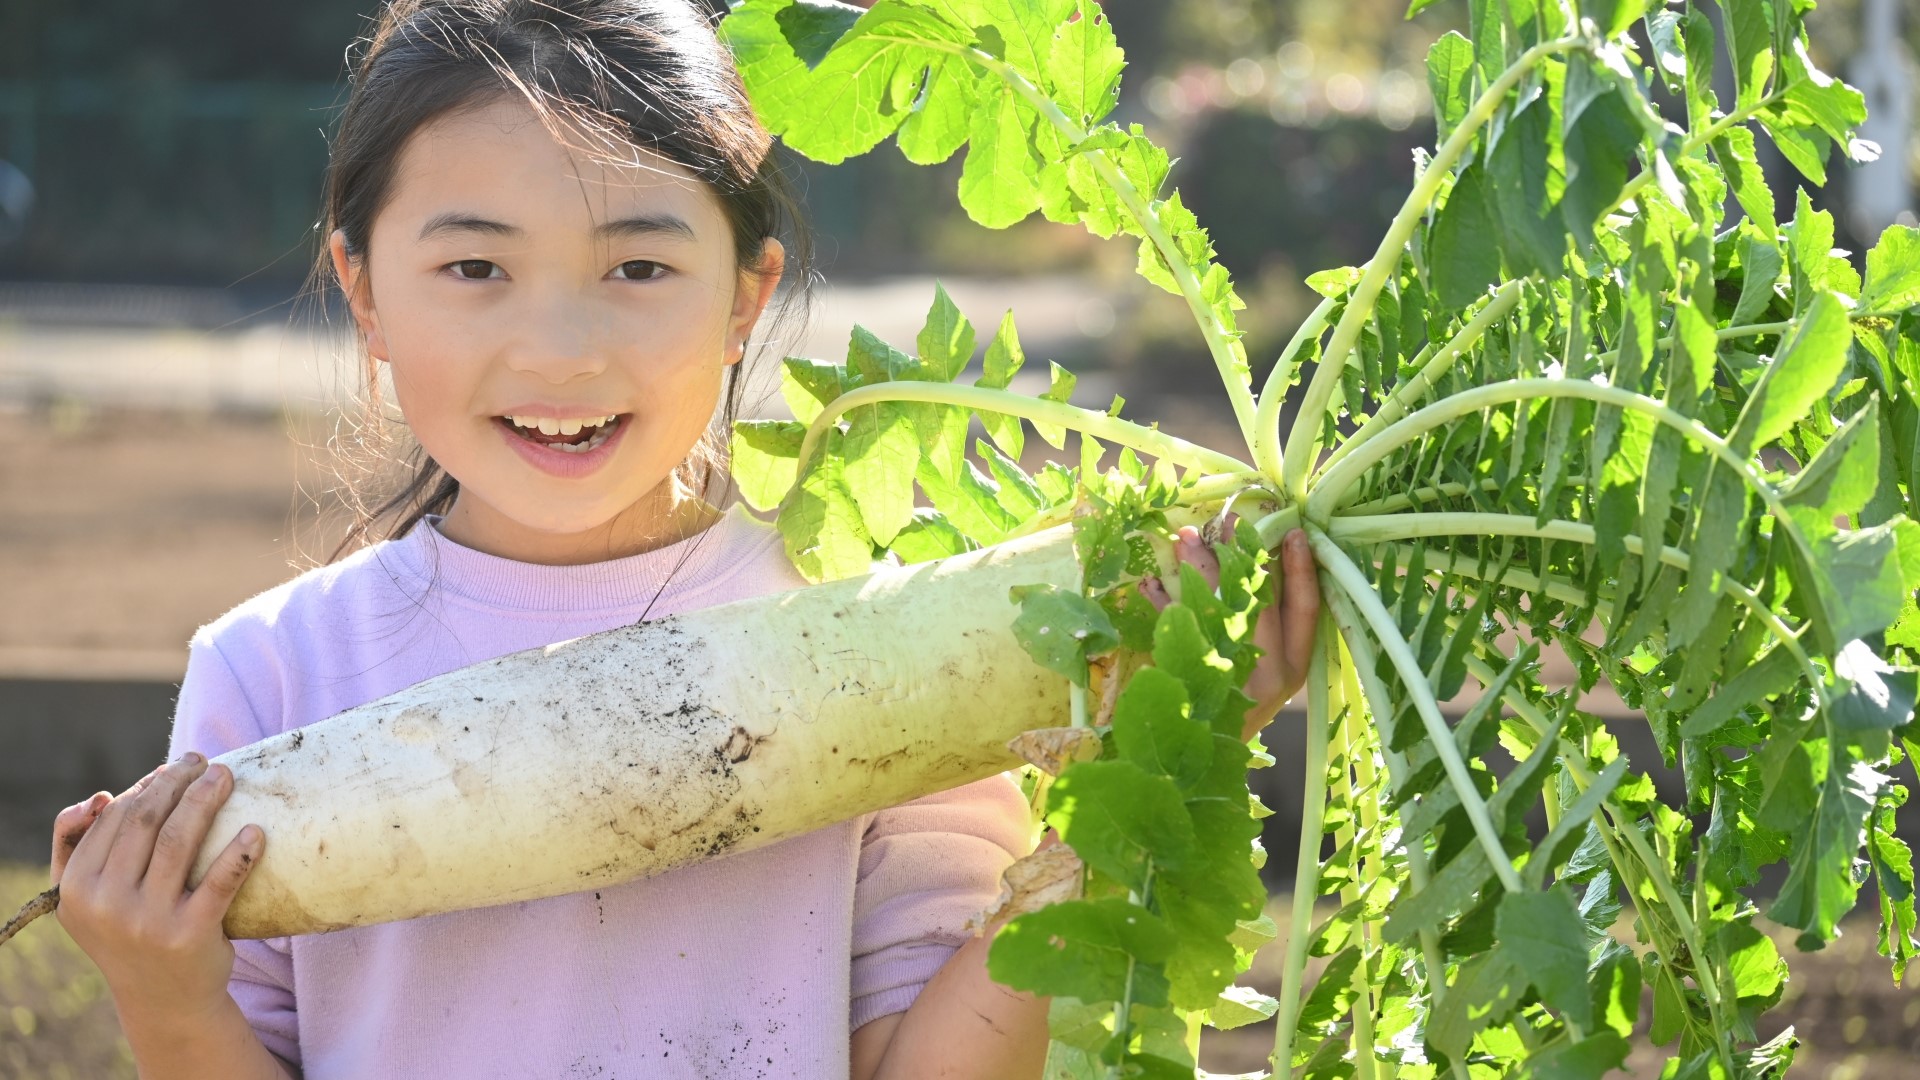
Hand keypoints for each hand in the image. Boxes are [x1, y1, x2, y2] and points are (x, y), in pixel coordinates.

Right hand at [50, 753, 265, 1019]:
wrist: (163, 1000)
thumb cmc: (128, 932)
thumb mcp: (86, 899)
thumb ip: (76, 846)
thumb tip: (101, 797)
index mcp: (77, 889)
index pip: (113, 818)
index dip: (147, 785)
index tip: (174, 770)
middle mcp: (107, 904)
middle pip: (144, 820)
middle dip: (175, 780)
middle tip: (202, 761)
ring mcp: (148, 921)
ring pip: (180, 839)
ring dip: (205, 797)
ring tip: (226, 776)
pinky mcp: (192, 934)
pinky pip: (221, 881)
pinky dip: (240, 851)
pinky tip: (256, 831)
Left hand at [1140, 519, 1320, 739]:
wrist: (1216, 750)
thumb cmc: (1253, 698)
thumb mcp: (1283, 667)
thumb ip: (1283, 624)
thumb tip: (1274, 555)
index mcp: (1295, 665)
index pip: (1305, 610)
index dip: (1301, 570)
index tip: (1295, 533)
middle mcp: (1265, 672)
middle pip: (1255, 604)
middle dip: (1240, 558)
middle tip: (1226, 521)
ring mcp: (1227, 677)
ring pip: (1213, 612)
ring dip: (1197, 571)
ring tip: (1182, 539)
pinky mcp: (1191, 679)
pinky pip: (1174, 634)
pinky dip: (1161, 605)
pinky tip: (1150, 583)